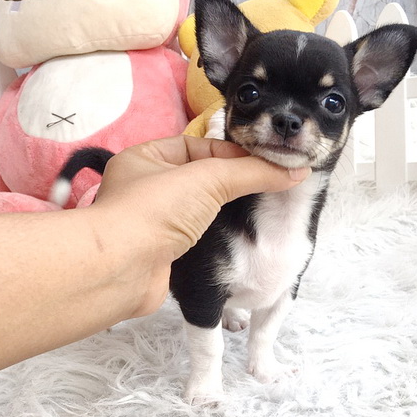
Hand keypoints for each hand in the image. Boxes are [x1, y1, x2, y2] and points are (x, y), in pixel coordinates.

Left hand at [91, 136, 308, 316]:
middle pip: (200, 179)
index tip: (266, 163)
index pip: (198, 147)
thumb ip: (251, 172)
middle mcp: (145, 187)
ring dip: (225, 213)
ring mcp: (153, 222)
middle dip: (232, 183)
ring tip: (260, 212)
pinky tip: (240, 238)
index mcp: (145, 157)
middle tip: (269, 186)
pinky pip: (195, 239)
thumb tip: (294, 171)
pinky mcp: (162, 253)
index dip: (233, 153)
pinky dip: (216, 238)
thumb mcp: (208, 179)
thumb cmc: (155, 211)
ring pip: (199, 211)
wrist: (122, 269)